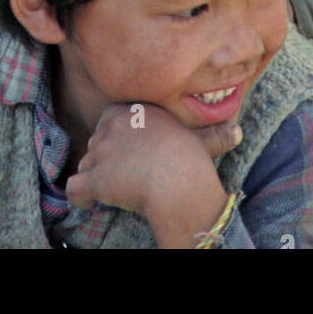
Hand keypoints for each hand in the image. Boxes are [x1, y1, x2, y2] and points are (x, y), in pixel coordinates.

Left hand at [65, 102, 240, 247]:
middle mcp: (114, 125)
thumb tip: (238, 131)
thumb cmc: (192, 162)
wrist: (179, 185)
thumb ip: (214, 135)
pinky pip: (74, 187)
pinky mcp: (95, 178)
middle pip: (96, 141)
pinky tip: (89, 203)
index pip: (110, 118)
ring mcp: (102, 151)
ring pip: (86, 163)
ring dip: (94, 176)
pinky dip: (78, 197)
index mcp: (135, 111)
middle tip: (122, 175)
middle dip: (104, 158)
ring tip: (111, 190)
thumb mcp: (201, 142)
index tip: (130, 154)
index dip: (116, 137)